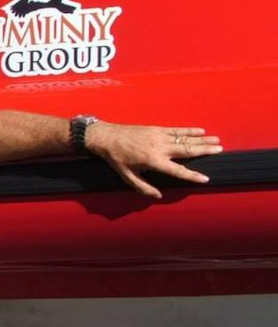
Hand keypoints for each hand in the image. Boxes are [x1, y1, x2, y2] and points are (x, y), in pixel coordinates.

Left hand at [86, 123, 222, 198]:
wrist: (106, 137)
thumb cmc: (117, 158)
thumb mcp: (127, 177)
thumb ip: (144, 188)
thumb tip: (158, 196)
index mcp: (153, 161)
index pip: (178, 170)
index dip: (192, 175)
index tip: (206, 178)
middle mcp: (159, 148)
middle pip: (187, 150)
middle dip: (205, 150)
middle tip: (220, 150)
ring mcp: (158, 136)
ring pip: (184, 138)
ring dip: (201, 139)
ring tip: (217, 140)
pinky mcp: (156, 129)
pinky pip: (176, 130)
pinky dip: (189, 130)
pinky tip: (200, 130)